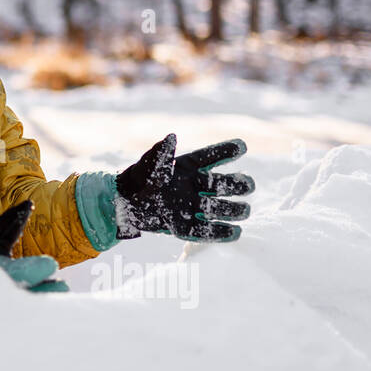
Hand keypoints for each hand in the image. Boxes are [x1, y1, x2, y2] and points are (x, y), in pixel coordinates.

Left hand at [114, 134, 253, 241]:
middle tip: (247, 185)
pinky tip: (234, 233)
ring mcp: (191, 206)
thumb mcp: (146, 166)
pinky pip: (205, 231)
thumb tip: (171, 138)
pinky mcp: (185, 227)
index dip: (226, 150)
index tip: (242, 146)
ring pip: (219, 208)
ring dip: (233, 210)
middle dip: (238, 185)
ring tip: (244, 211)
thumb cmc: (136, 180)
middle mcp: (194, 185)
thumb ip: (159, 155)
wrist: (122, 204)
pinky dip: (220, 233)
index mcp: (187, 167)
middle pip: (222, 184)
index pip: (210, 157)